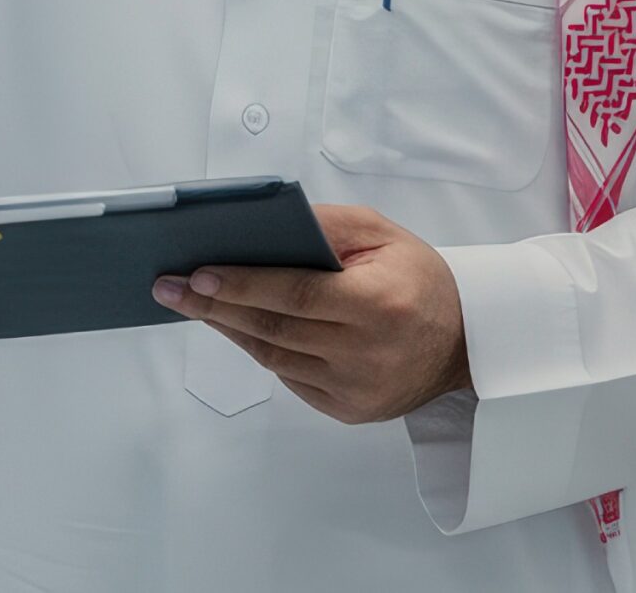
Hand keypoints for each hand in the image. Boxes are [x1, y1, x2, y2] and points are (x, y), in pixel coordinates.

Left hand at [152, 204, 470, 423]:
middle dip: (213, 306)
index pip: (292, 294)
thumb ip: (324, 225)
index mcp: (377, 304)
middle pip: (272, 329)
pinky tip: (237, 327)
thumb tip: (262, 224)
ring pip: (274, 357)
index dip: (240, 284)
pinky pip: (290, 377)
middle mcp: (365, 353)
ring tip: (193, 304)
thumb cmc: (419, 279)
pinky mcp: (349, 411)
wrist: (465, 341)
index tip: (195, 274)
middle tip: (169, 288)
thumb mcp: (381, 233)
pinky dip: (260, 350)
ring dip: (229, 328)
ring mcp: (356, 389)